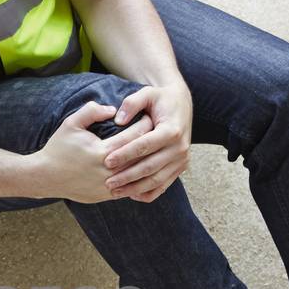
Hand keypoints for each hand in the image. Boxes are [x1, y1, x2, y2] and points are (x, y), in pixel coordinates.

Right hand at [31, 100, 154, 203]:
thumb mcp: (71, 124)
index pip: (133, 136)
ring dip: (148, 162)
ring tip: (155, 150)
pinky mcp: (105, 196)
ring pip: (137, 175)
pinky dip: (138, 179)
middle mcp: (108, 171)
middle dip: (152, 142)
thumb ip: (92, 111)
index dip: (145, 125)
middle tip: (160, 131)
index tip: (152, 116)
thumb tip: (113, 109)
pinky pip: (129, 188)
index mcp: (102, 151)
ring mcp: (107, 186)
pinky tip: (144, 168)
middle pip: (140, 155)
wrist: (45, 176)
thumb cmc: (58, 148)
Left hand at [102, 80, 191, 203]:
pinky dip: (148, 193)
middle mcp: (180, 147)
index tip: (106, 161)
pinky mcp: (180, 167)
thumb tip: (117, 120)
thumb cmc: (160, 99)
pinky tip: (131, 195)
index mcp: (172, 129)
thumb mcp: (147, 93)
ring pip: (157, 180)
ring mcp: (182, 160)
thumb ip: (132, 103)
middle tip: (107, 182)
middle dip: (127, 176)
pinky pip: (164, 185)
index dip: (125, 154)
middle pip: (150, 167)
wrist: (181, 105)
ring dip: (135, 188)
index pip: (145, 145)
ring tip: (115, 192)